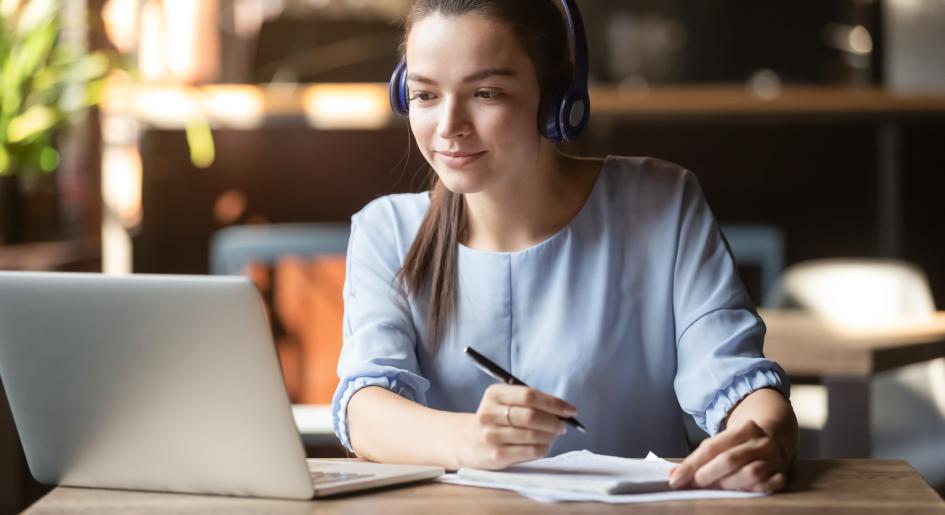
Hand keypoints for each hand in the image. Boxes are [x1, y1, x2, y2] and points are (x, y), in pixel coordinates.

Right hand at [458, 384, 576, 469]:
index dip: (553, 403)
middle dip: (554, 421)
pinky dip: (544, 448)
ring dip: (550, 436)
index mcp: (494, 394)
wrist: (467, 441)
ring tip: (554, 435)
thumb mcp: (504, 401)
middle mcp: (490, 413)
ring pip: (532, 435)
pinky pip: (530, 451)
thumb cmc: (496, 419)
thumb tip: (563, 410)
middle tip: (563, 426)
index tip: (570, 410)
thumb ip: (530, 402)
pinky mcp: (496, 454)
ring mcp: (491, 435)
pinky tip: (544, 446)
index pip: (529, 395)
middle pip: (531, 416)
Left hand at [669, 419, 788, 492]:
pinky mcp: (782, 474)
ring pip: (750, 474)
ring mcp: (774, 459)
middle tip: (694, 484)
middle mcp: (761, 442)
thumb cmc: (741, 443)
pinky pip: (766, 486)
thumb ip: (700, 458)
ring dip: (728, 484)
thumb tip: (675, 474)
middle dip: (707, 475)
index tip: (676, 478)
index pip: (712, 447)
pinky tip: (739, 491)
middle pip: (729, 460)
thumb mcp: (723, 441)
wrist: (775, 437)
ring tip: (716, 488)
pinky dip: (751, 490)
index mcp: (745, 428)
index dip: (692, 465)